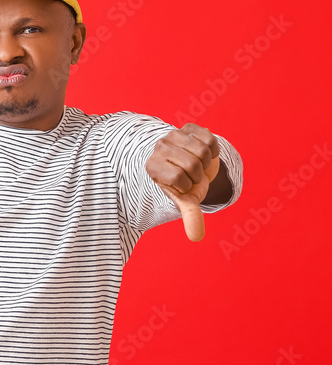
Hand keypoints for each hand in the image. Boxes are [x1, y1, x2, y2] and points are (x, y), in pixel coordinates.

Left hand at [146, 123, 220, 241]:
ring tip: (198, 164)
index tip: (183, 185)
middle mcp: (159, 147)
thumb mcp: (186, 200)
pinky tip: (203, 152)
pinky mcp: (188, 127)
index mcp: (152, 166)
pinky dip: (213, 149)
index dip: (187, 185)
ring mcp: (173, 134)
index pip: (178, 177)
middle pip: (192, 164)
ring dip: (206, 161)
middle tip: (193, 175)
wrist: (190, 164)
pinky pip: (209, 138)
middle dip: (199, 174)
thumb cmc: (185, 184)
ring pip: (202, 150)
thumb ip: (190, 215)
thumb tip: (196, 237)